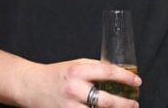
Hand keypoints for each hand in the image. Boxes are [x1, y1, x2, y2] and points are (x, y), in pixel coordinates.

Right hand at [19, 58, 140, 106]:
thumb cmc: (55, 75)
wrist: (30, 86)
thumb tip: (118, 73)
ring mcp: (69, 106)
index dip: (125, 77)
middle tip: (134, 104)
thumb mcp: (75, 64)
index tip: (137, 81)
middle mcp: (74, 89)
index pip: (107, 72)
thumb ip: (94, 68)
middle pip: (106, 101)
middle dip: (124, 104)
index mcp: (77, 71)